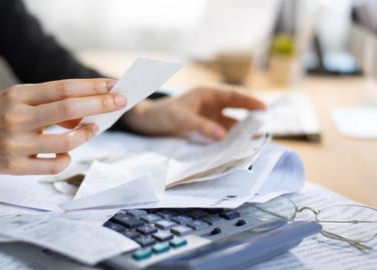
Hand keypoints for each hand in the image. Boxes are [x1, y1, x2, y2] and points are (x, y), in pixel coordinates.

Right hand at [0, 79, 125, 176]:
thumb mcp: (14, 101)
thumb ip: (47, 105)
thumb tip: (85, 113)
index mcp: (17, 95)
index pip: (62, 88)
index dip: (91, 87)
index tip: (112, 85)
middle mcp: (16, 117)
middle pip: (69, 109)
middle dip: (100, 104)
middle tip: (120, 101)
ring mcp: (15, 144)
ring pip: (65, 142)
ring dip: (86, 134)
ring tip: (94, 129)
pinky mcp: (13, 167)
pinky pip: (52, 166)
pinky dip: (67, 159)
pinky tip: (67, 154)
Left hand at [123, 86, 264, 139]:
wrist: (147, 123)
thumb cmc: (162, 114)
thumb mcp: (181, 119)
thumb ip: (202, 126)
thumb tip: (224, 136)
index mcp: (207, 93)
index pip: (233, 95)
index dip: (250, 101)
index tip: (264, 108)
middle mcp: (211, 103)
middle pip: (236, 108)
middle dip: (251, 115)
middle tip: (266, 124)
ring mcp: (209, 116)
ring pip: (230, 122)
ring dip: (240, 130)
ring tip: (254, 140)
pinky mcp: (205, 127)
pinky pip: (221, 132)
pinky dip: (229, 138)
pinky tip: (236, 146)